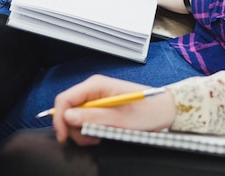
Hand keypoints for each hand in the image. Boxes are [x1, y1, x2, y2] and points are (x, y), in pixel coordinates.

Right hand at [52, 75, 175, 145]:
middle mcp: (93, 88)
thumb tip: (68, 117)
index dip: (60, 119)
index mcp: (96, 85)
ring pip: (75, 116)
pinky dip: (89, 129)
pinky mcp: (100, 105)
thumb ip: (93, 117)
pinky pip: (85, 118)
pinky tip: (101, 132)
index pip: (65, 99)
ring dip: (82, 130)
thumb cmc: (147, 111)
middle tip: (90, 139)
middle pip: (68, 109)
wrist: (165, 110)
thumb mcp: (120, 118)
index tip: (64, 137)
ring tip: (99, 136)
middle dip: (74, 128)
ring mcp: (96, 97)